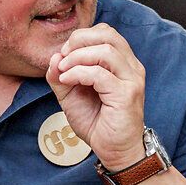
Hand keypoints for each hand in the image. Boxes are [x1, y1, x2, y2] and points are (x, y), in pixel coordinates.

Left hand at [47, 22, 145, 168]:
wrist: (115, 152)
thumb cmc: (98, 124)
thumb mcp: (71, 96)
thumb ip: (61, 76)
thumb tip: (53, 57)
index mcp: (122, 63)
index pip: (105, 32)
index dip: (81, 37)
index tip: (63, 55)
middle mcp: (131, 67)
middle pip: (108, 34)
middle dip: (78, 41)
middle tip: (63, 57)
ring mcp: (131, 80)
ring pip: (105, 50)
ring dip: (77, 57)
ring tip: (64, 71)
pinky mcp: (126, 95)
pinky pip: (100, 74)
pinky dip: (78, 73)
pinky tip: (67, 81)